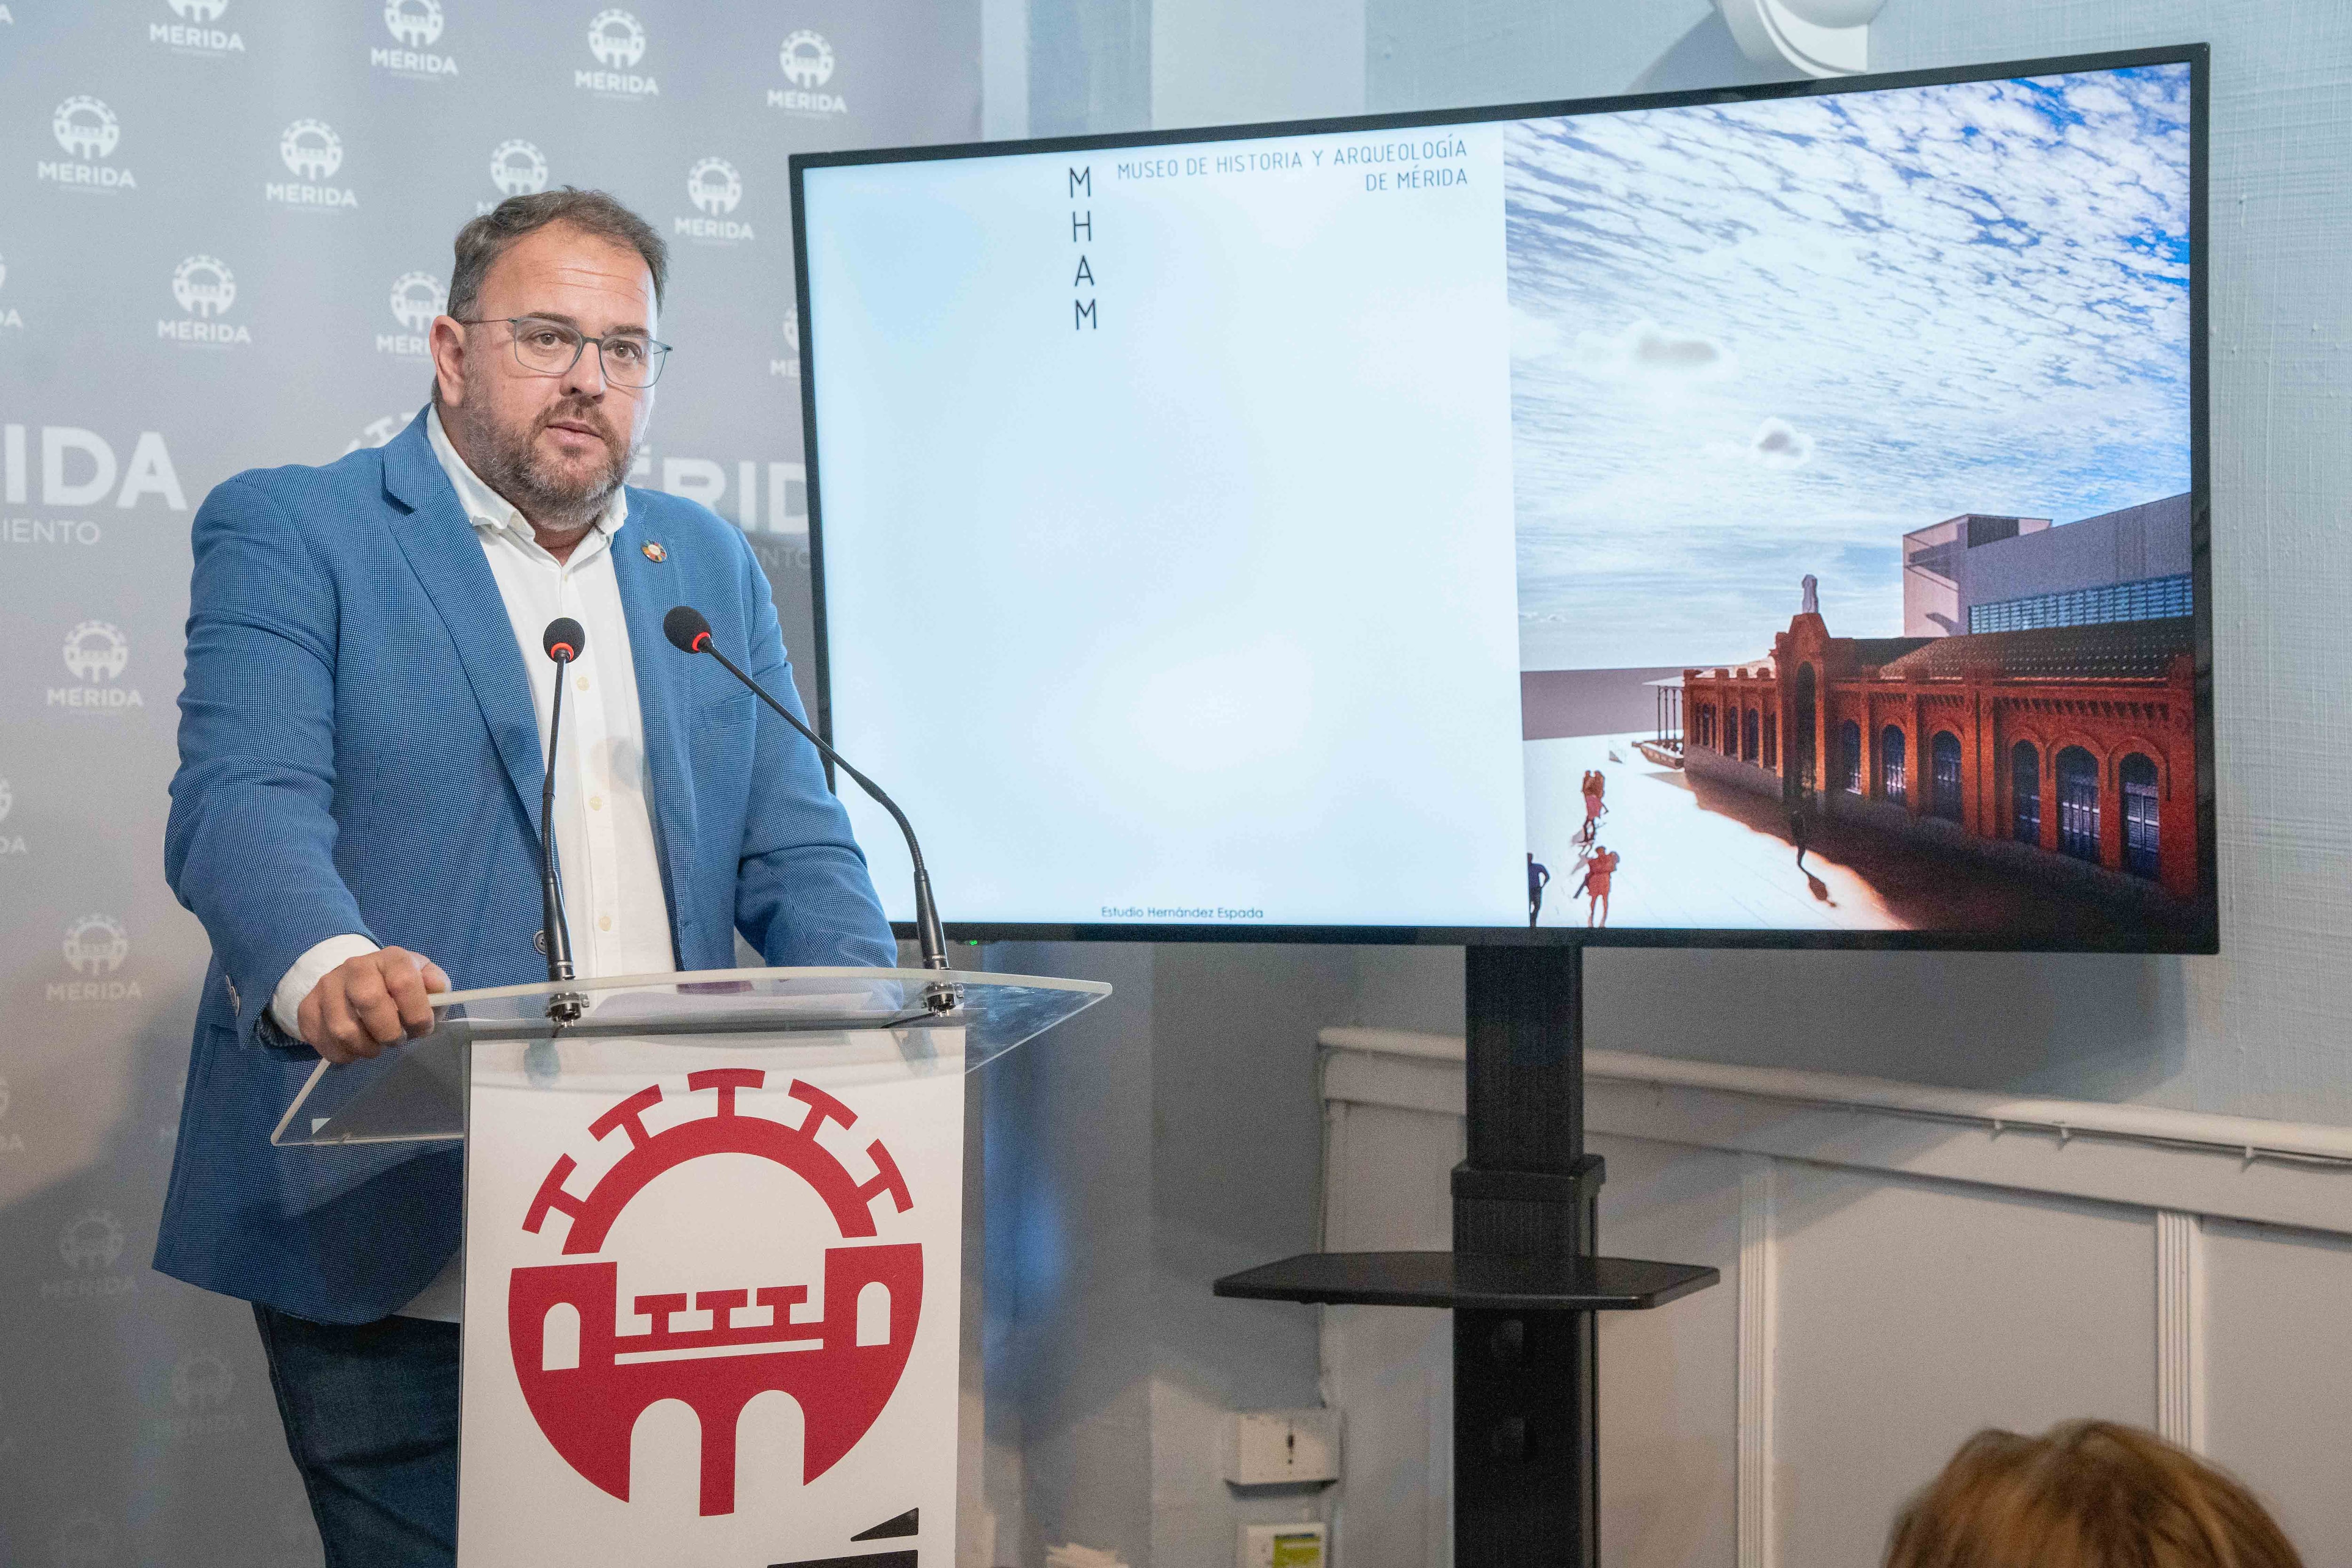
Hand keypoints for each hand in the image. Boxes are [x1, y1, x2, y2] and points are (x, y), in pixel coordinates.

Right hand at [298, 947, 451, 1063]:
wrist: (357, 982)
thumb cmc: (398, 986)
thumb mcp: (424, 980)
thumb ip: (436, 984)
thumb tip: (436, 988)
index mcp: (390, 958)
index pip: (404, 982)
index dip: (417, 1013)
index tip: (422, 1028)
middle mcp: (355, 967)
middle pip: (369, 1001)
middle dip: (388, 1032)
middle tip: (396, 1040)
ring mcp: (327, 986)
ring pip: (343, 1029)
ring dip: (366, 1048)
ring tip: (377, 1046)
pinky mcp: (308, 1008)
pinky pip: (324, 1042)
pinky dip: (344, 1055)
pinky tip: (356, 1048)